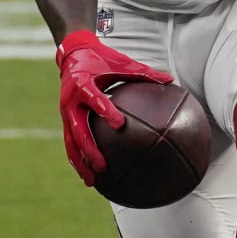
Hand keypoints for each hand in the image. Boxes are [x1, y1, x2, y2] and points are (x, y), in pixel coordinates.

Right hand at [55, 30, 173, 184]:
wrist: (72, 55)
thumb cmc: (100, 58)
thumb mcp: (121, 63)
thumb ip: (144, 72)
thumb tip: (171, 80)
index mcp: (83, 83)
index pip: (94, 98)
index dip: (105, 110)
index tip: (120, 124)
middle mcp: (70, 101)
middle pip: (78, 129)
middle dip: (90, 149)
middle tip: (103, 165)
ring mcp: (65, 113)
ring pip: (71, 143)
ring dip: (81, 163)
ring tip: (92, 182)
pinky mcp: (66, 121)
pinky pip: (70, 143)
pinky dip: (78, 160)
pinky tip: (89, 177)